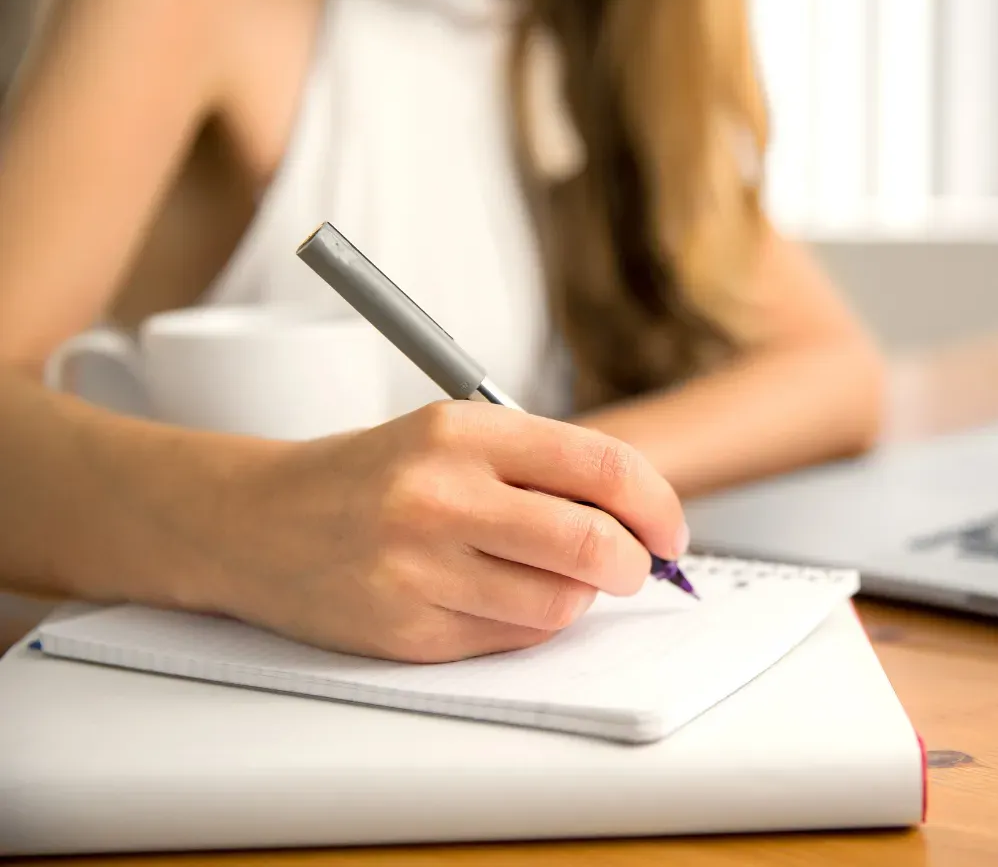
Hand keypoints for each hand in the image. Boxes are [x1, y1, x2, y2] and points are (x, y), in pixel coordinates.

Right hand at [207, 401, 688, 661]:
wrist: (254, 521)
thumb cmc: (371, 475)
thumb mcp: (451, 436)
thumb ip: (542, 466)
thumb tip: (642, 516)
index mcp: (462, 431)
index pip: (604, 468)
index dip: (658, 506)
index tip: (671, 531)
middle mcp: (439, 495)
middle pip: (593, 545)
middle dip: (633, 564)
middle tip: (632, 566)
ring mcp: (419, 568)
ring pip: (561, 604)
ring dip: (576, 597)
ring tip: (543, 574)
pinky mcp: (407, 630)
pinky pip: (513, 639)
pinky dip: (527, 623)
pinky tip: (493, 596)